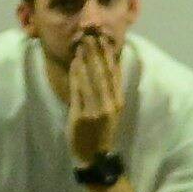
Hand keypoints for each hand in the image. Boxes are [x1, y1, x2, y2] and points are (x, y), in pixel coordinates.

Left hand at [61, 33, 128, 162]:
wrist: (94, 157)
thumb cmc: (100, 131)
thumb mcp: (111, 110)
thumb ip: (110, 90)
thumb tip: (111, 65)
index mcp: (118, 102)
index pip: (114, 74)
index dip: (109, 55)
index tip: (104, 39)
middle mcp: (109, 105)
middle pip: (103, 73)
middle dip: (97, 53)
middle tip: (90, 35)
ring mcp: (96, 111)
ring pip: (91, 79)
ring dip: (86, 60)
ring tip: (81, 44)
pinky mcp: (82, 116)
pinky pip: (78, 91)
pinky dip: (76, 75)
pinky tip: (74, 63)